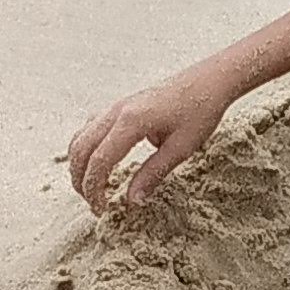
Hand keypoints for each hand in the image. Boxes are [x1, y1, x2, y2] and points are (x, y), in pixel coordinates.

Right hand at [65, 68, 237, 208]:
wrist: (210, 80)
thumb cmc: (201, 111)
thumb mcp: (181, 148)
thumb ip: (153, 174)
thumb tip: (132, 200)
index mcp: (131, 121)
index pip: (99, 161)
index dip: (95, 189)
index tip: (101, 209)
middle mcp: (116, 111)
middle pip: (81, 149)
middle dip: (80, 180)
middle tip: (93, 204)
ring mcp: (116, 106)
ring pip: (81, 137)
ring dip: (79, 164)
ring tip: (91, 187)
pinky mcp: (121, 105)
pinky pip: (90, 126)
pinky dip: (86, 147)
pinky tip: (97, 162)